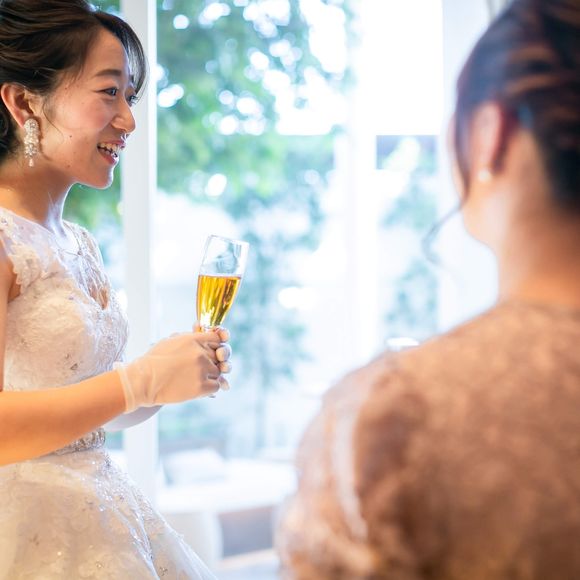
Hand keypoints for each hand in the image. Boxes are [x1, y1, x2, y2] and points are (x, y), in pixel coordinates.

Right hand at [115, 328, 231, 411]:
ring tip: (194, 379)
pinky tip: (198, 388)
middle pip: (218, 356)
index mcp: (193, 339)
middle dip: (212, 362)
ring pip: (218, 372)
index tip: (211, 352)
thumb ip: (188, 335)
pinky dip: (210, 388)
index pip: (217, 339)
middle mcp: (200, 353)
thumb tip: (199, 325)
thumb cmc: (154, 361)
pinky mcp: (201, 387)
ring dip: (209, 376)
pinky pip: (216, 386)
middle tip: (199, 368)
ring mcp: (202, 370)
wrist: (142, 381)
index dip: (215, 346)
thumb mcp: (170, 341)